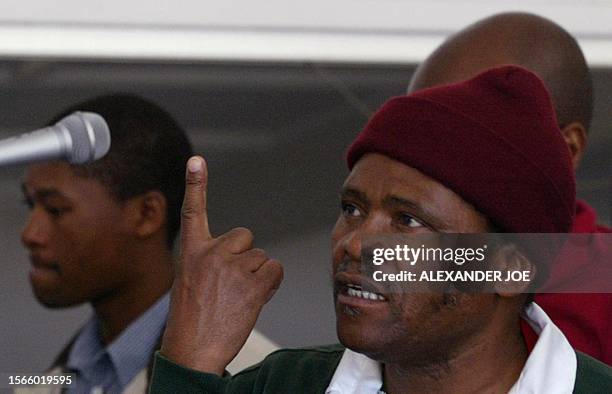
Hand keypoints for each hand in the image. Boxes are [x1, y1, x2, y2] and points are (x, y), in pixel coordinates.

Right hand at [160, 156, 282, 373]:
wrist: (193, 350)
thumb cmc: (193, 319)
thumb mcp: (190, 281)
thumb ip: (211, 261)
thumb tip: (246, 256)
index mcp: (191, 251)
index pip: (193, 210)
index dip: (195, 184)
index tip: (196, 160)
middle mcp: (211, 253)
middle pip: (245, 237)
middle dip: (244, 257)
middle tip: (230, 285)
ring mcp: (232, 267)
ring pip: (261, 258)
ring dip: (256, 276)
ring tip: (236, 299)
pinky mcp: (252, 283)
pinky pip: (275, 270)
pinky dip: (271, 284)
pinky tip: (253, 300)